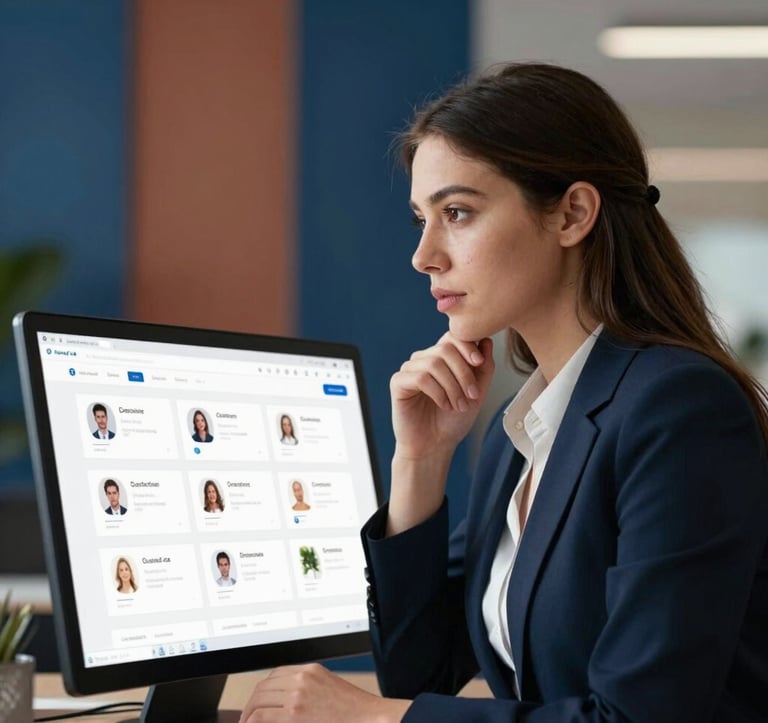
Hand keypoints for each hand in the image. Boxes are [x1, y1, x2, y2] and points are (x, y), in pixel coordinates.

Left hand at [238, 664, 410, 722]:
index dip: (261, 691)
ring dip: (249, 716)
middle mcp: (301, 680)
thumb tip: (286, 705)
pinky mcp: (294, 715)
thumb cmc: (355, 712)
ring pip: (258, 703)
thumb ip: (308, 691)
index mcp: (310, 671)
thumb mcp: (329, 689)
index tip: (256, 704)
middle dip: (250, 705)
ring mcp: (297, 696)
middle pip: (263, 688)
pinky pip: (262, 718)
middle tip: (246, 719)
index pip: (274, 675)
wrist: (371, 719)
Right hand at [391, 333, 494, 460]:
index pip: (453, 336)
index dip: (467, 346)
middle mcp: (424, 359)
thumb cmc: (453, 421)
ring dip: (452, 386)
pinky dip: (437, 392)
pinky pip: (421, 377)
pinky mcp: (398, 383)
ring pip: (434, 363)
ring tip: (458, 405)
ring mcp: (410, 370)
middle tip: (472, 395)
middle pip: (445, 348)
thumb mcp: (477, 392)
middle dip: (464, 372)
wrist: (435, 446)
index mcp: (441, 358)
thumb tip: (486, 340)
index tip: (479, 363)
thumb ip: (484, 367)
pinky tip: (443, 405)